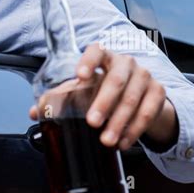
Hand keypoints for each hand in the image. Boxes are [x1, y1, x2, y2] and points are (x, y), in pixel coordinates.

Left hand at [29, 42, 178, 149]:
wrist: (139, 93)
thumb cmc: (103, 88)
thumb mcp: (83, 90)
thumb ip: (59, 98)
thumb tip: (35, 112)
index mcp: (103, 56)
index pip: (96, 50)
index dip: (89, 61)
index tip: (80, 76)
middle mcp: (125, 62)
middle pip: (116, 79)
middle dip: (104, 102)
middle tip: (92, 122)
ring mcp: (144, 76)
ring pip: (133, 98)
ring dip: (119, 122)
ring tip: (107, 141)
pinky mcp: (158, 92)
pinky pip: (148, 112)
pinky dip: (135, 129)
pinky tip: (124, 142)